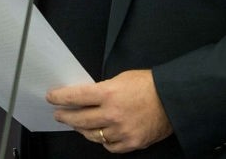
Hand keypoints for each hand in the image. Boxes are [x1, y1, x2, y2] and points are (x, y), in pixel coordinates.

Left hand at [47, 69, 172, 152]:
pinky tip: (100, 135)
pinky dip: (103, 141)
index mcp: (108, 94)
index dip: (60, 97)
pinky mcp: (132, 143)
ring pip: (93, 135)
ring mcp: (122, 131)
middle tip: (59, 114)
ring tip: (77, 125)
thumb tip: (88, 97)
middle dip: (66, 117)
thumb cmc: (149, 84)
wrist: (174, 99)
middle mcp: (112, 114)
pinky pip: (110, 146)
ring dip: (82, 130)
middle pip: (80, 120)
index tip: (51, 97)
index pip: (76, 97)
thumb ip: (103, 89)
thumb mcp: (121, 78)